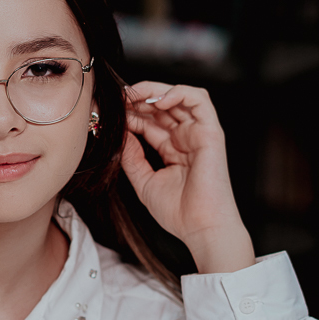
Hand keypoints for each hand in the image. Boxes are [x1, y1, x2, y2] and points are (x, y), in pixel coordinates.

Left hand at [122, 81, 255, 273]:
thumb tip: (120, 134)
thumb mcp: (144, 181)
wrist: (200, 227)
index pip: (149, 121)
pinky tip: (155, 102)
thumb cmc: (178, 212)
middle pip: (161, 106)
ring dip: (154, 91)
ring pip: (179, 96)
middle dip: (137, 99)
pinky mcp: (211, 132)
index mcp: (172, 149)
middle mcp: (186, 138)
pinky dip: (177, 93)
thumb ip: (132, 156)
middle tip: (115, 99)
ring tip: (132, 96)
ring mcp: (199, 133)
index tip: (107, 113)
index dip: (129, 113)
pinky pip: (199, 99)